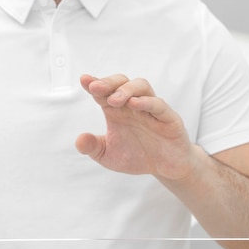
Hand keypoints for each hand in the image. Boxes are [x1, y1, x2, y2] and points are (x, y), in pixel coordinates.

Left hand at [75, 74, 196, 180]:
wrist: (165, 168)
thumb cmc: (137, 156)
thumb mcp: (108, 156)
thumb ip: (93, 147)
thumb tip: (79, 140)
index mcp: (117, 111)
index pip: (104, 92)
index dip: (94, 84)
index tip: (84, 80)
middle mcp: (133, 106)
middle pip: (122, 83)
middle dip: (108, 82)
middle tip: (95, 87)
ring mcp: (152, 110)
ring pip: (141, 86)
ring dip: (126, 89)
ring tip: (114, 99)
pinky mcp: (169, 119)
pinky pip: (159, 105)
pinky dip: (147, 102)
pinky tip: (134, 104)